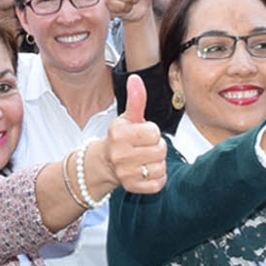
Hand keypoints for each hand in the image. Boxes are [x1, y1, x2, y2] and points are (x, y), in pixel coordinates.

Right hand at [103, 74, 167, 193]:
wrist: (104, 163)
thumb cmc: (121, 138)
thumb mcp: (128, 118)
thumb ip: (136, 99)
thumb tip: (135, 78)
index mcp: (119, 134)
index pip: (154, 132)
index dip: (151, 132)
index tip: (141, 135)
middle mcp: (119, 154)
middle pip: (160, 150)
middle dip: (156, 148)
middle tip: (143, 148)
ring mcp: (125, 172)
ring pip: (161, 166)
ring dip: (157, 163)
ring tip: (144, 160)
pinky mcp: (132, 187)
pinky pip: (159, 182)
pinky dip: (156, 178)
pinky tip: (145, 172)